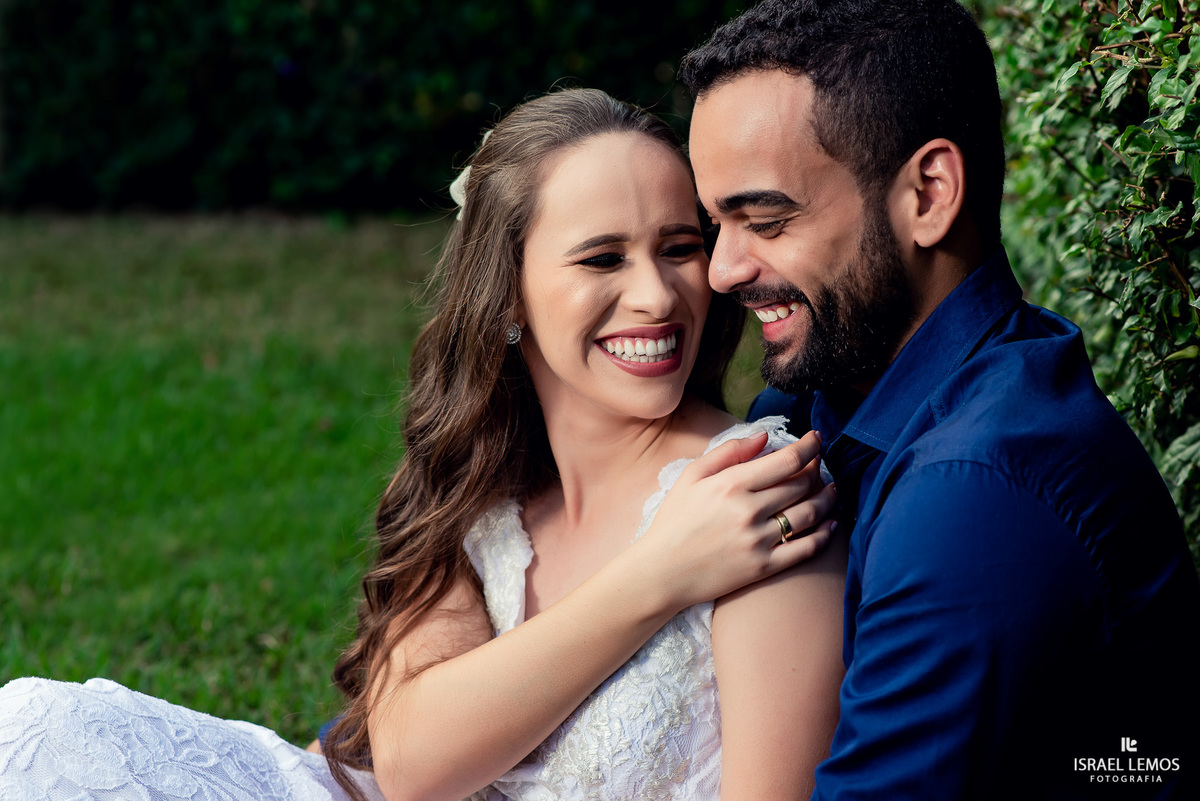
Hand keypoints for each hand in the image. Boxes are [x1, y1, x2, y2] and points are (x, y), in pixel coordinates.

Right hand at [634, 430, 837, 610]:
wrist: (661, 573)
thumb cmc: (674, 521)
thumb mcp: (690, 477)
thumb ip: (728, 452)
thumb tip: (765, 437)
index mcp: (731, 485)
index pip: (787, 460)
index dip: (809, 446)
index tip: (816, 439)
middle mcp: (749, 511)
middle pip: (802, 485)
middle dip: (817, 470)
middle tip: (821, 464)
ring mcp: (758, 541)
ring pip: (810, 514)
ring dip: (827, 499)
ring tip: (832, 490)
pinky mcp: (764, 568)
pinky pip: (805, 549)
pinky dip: (824, 535)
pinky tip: (831, 524)